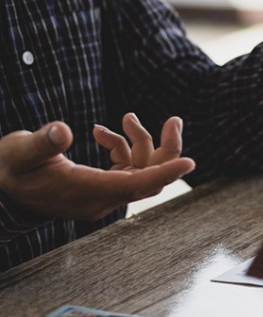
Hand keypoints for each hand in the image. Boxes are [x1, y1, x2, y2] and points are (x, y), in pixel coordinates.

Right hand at [0, 114, 194, 220]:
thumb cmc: (10, 166)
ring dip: (140, 142)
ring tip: (127, 118)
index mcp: (85, 191)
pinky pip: (127, 168)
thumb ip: (41, 142)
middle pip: (148, 179)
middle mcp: (100, 198)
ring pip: (141, 171)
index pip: (134, 185)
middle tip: (174, 120)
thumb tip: (62, 130)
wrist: (4, 184)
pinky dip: (123, 148)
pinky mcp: (102, 186)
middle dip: (165, 149)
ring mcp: (103, 194)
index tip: (189, 162)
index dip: (163, 173)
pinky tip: (103, 132)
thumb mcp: (18, 151)